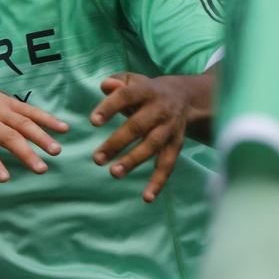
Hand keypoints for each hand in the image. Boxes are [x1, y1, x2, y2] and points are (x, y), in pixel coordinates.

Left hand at [0, 81, 68, 201]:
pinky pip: (31, 110)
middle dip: (25, 152)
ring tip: (56, 151)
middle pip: (7, 137)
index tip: (5, 178)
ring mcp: (0, 110)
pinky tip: (63, 129)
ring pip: (22, 123)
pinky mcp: (10, 103)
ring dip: (41, 136)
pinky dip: (47, 119)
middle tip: (41, 169)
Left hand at [90, 72, 213, 202]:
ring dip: (134, 161)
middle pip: (138, 126)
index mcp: (147, 91)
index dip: (110, 107)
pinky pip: (168, 164)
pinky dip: (159, 181)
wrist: (186, 97)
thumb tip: (105, 86)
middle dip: (117, 143)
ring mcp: (170, 128)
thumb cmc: (147, 91)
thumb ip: (116, 81)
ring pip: (153, 146)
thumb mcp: (133, 81)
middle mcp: (161, 110)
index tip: (93, 122)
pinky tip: (147, 197)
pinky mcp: (176, 144)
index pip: (126, 97)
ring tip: (114, 173)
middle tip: (97, 159)